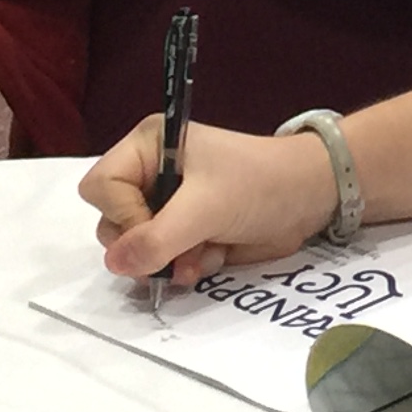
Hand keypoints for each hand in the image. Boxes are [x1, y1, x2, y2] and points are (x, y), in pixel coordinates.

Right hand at [84, 120, 339, 286]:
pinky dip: (185, 266)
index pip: (100, 187)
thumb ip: (156, 238)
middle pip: (112, 223)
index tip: (157, 226)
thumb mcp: (205, 209)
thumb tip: (114, 264)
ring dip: (168, 261)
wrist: (310, 198)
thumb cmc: (259, 185)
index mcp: (149, 146)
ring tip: (202, 256)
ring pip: (135, 250)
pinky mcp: (184, 232)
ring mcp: (166, 204)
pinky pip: (161, 261)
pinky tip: (212, 256)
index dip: (122, 215)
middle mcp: (151, 172)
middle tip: (178, 251)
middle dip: (146, 245)